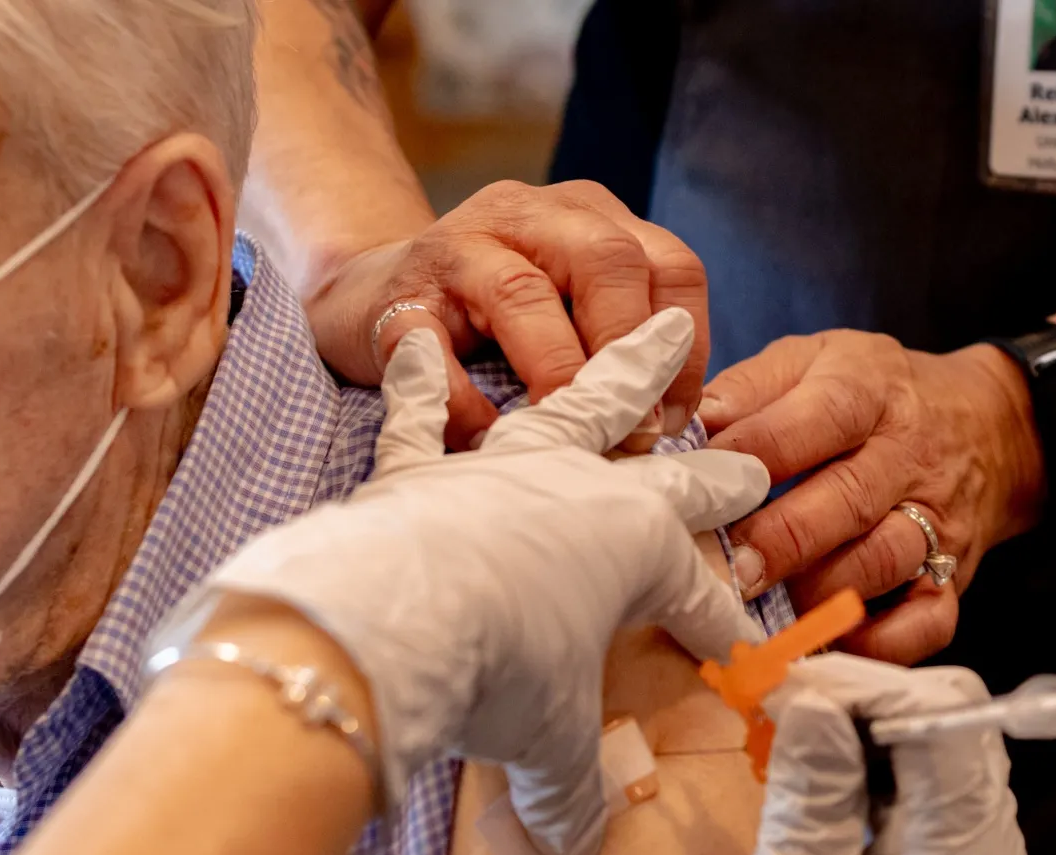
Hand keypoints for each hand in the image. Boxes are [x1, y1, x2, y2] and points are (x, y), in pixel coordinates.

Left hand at [166, 309, 767, 854]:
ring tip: (658, 336)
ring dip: (621, 375)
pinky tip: (415, 339)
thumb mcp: (547, 746)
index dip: (725, 631)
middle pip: (666, 476)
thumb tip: (574, 852)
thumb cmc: (495, 671)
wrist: (384, 618)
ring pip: (575, 409)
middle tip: (751, 462)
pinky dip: (418, 380)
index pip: (697, 598)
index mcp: (635, 549)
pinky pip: (422, 415)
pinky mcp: (420, 469)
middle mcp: (580, 492)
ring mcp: (501, 468)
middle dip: (715, 474)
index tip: (746, 658)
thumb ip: (568, 794)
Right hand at [304, 181, 710, 448]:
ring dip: (556, 372)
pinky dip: (462, 399)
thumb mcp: (570, 314)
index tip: (678, 415)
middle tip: (634, 430)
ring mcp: (458, 245)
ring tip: (571, 434)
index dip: (687, 345)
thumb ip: (622, 348)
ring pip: (521, 293)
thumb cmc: (491, 324)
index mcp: (590, 219)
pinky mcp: (397, 294)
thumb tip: (672, 430)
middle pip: (607, 260)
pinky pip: (433, 344)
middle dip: (628, 351)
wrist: (368, 298)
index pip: (670, 264)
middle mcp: (529, 215)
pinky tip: (485, 438)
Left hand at [701, 333, 1044, 663]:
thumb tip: (688, 427)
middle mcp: (909, 457)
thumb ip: (752, 388)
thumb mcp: (818, 360)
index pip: (815, 420)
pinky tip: (829, 643)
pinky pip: (927, 621)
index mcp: (869, 393)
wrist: (989, 425)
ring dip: (820, 593)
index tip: (700, 487)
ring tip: (764, 610)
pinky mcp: (954, 577)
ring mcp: (937, 521)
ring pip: (885, 562)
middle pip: (849, 500)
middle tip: (730, 569)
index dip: (752, 455)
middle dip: (782, 539)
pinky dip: (879, 644)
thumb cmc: (877, 395)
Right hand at [708, 653, 1029, 854]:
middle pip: (949, 715)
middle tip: (773, 708)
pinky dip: (863, 755)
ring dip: (858, 721)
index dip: (862, 687)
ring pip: (934, 735)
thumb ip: (807, 808)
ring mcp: (973, 852)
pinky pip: (918, 774)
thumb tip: (814, 702)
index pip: (943, 719)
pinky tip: (808, 770)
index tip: (782, 692)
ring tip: (782, 736)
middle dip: (861, 695)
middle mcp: (986, 847)